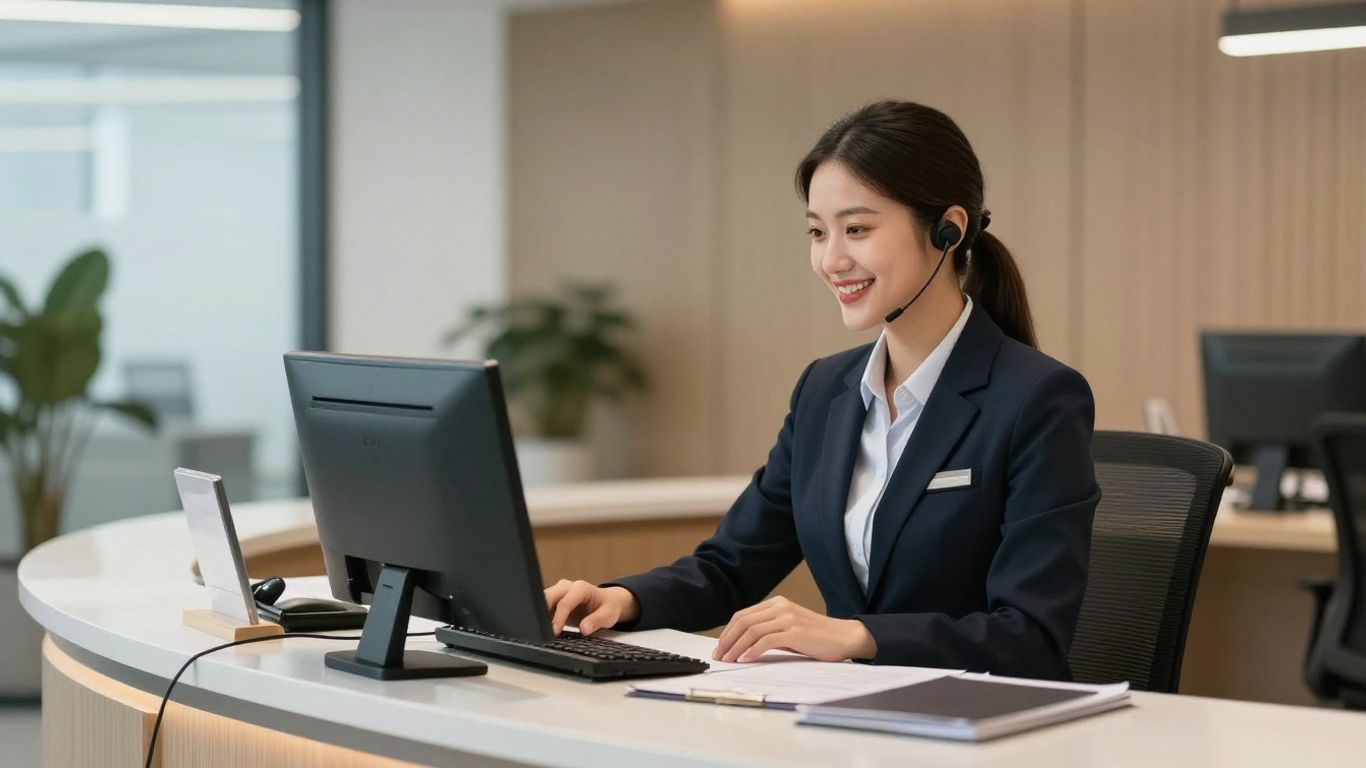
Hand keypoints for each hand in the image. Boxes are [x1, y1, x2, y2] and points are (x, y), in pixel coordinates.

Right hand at [543, 580, 639, 635]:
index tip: (554, 631)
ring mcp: (558, 591)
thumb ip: (597, 621)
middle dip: (543, 613)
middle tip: (542, 632)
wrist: (606, 602)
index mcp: (581, 588)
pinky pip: (542, 606)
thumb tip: (584, 629)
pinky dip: (541, 616)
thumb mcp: (608, 615)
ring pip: (542, 600)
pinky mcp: (553, 599)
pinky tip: (543, 628)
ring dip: (540, 614)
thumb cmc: (607, 607)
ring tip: (541, 631)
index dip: (558, 618)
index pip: (565, 602)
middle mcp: (567, 586)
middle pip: (549, 597)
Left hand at [713, 596, 876, 662]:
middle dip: (727, 640)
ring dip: (736, 647)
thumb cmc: (816, 637)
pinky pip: (766, 640)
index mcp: (777, 603)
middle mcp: (780, 607)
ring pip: (752, 630)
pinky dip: (752, 650)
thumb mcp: (789, 629)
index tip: (720, 647)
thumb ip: (769, 631)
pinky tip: (746, 660)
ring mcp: (788, 618)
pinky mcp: (795, 632)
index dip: (727, 632)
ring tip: (729, 660)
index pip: (743, 615)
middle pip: (743, 621)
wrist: (845, 637)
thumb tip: (742, 646)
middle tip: (719, 656)